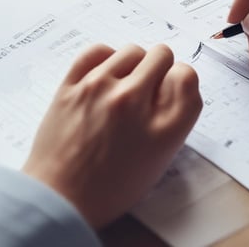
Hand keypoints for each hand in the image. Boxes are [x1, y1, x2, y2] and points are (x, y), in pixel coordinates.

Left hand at [22, 43, 201, 228]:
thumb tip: (171, 80)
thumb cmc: (110, 187)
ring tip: (124, 85)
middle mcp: (134, 102)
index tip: (169, 89)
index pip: (187, 75)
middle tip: (147, 89)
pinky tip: (105, 76)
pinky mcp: (71, 85)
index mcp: (162, 127)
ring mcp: (100, 89)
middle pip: (162, 54)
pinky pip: (98, 50)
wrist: (60, 199)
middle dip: (159, 69)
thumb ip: (172, 117)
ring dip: (133, 64)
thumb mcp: (159, 158)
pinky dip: (106, 58)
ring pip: (132, 50)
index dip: (180, 81)